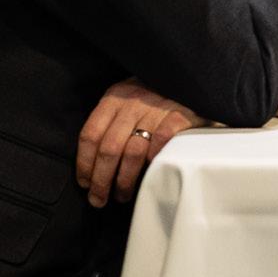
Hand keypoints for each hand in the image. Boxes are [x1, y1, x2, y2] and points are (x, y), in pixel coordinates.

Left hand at [74, 79, 204, 207]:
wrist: (193, 77)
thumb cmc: (156, 97)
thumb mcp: (128, 99)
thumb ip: (112, 121)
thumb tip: (92, 164)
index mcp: (116, 96)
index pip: (90, 135)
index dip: (84, 164)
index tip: (85, 184)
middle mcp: (134, 101)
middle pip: (109, 149)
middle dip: (101, 180)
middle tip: (99, 199)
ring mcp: (158, 108)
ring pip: (133, 153)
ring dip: (124, 180)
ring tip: (122, 195)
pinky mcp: (180, 115)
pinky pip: (160, 145)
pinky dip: (152, 162)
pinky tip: (149, 173)